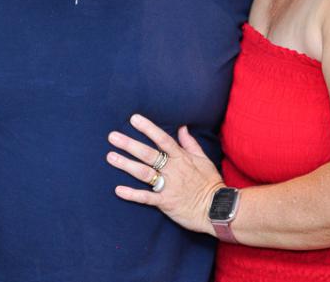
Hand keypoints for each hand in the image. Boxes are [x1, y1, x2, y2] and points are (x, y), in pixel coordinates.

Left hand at [107, 114, 223, 234]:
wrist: (218, 210)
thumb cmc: (211, 183)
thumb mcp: (203, 159)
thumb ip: (190, 143)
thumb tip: (182, 127)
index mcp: (181, 157)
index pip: (162, 139)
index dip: (148, 128)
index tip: (133, 119)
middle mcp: (172, 169)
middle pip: (148, 154)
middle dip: (129, 144)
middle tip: (112, 136)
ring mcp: (168, 186)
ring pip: (144, 173)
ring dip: (126, 165)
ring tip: (110, 157)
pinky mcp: (166, 203)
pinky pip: (146, 198)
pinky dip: (132, 194)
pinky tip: (118, 190)